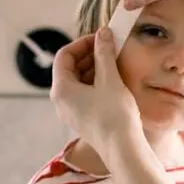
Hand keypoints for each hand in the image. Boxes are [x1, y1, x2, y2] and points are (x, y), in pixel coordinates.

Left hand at [49, 27, 140, 151]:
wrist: (122, 149)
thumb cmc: (114, 115)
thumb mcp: (110, 79)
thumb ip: (104, 54)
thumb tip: (102, 33)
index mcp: (61, 89)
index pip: (64, 56)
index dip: (82, 43)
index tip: (101, 38)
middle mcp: (61, 101)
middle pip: (70, 68)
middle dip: (89, 55)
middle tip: (109, 47)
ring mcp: (71, 112)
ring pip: (78, 82)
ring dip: (94, 68)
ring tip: (114, 62)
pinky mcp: (83, 119)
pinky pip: (85, 94)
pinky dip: (96, 83)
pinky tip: (114, 80)